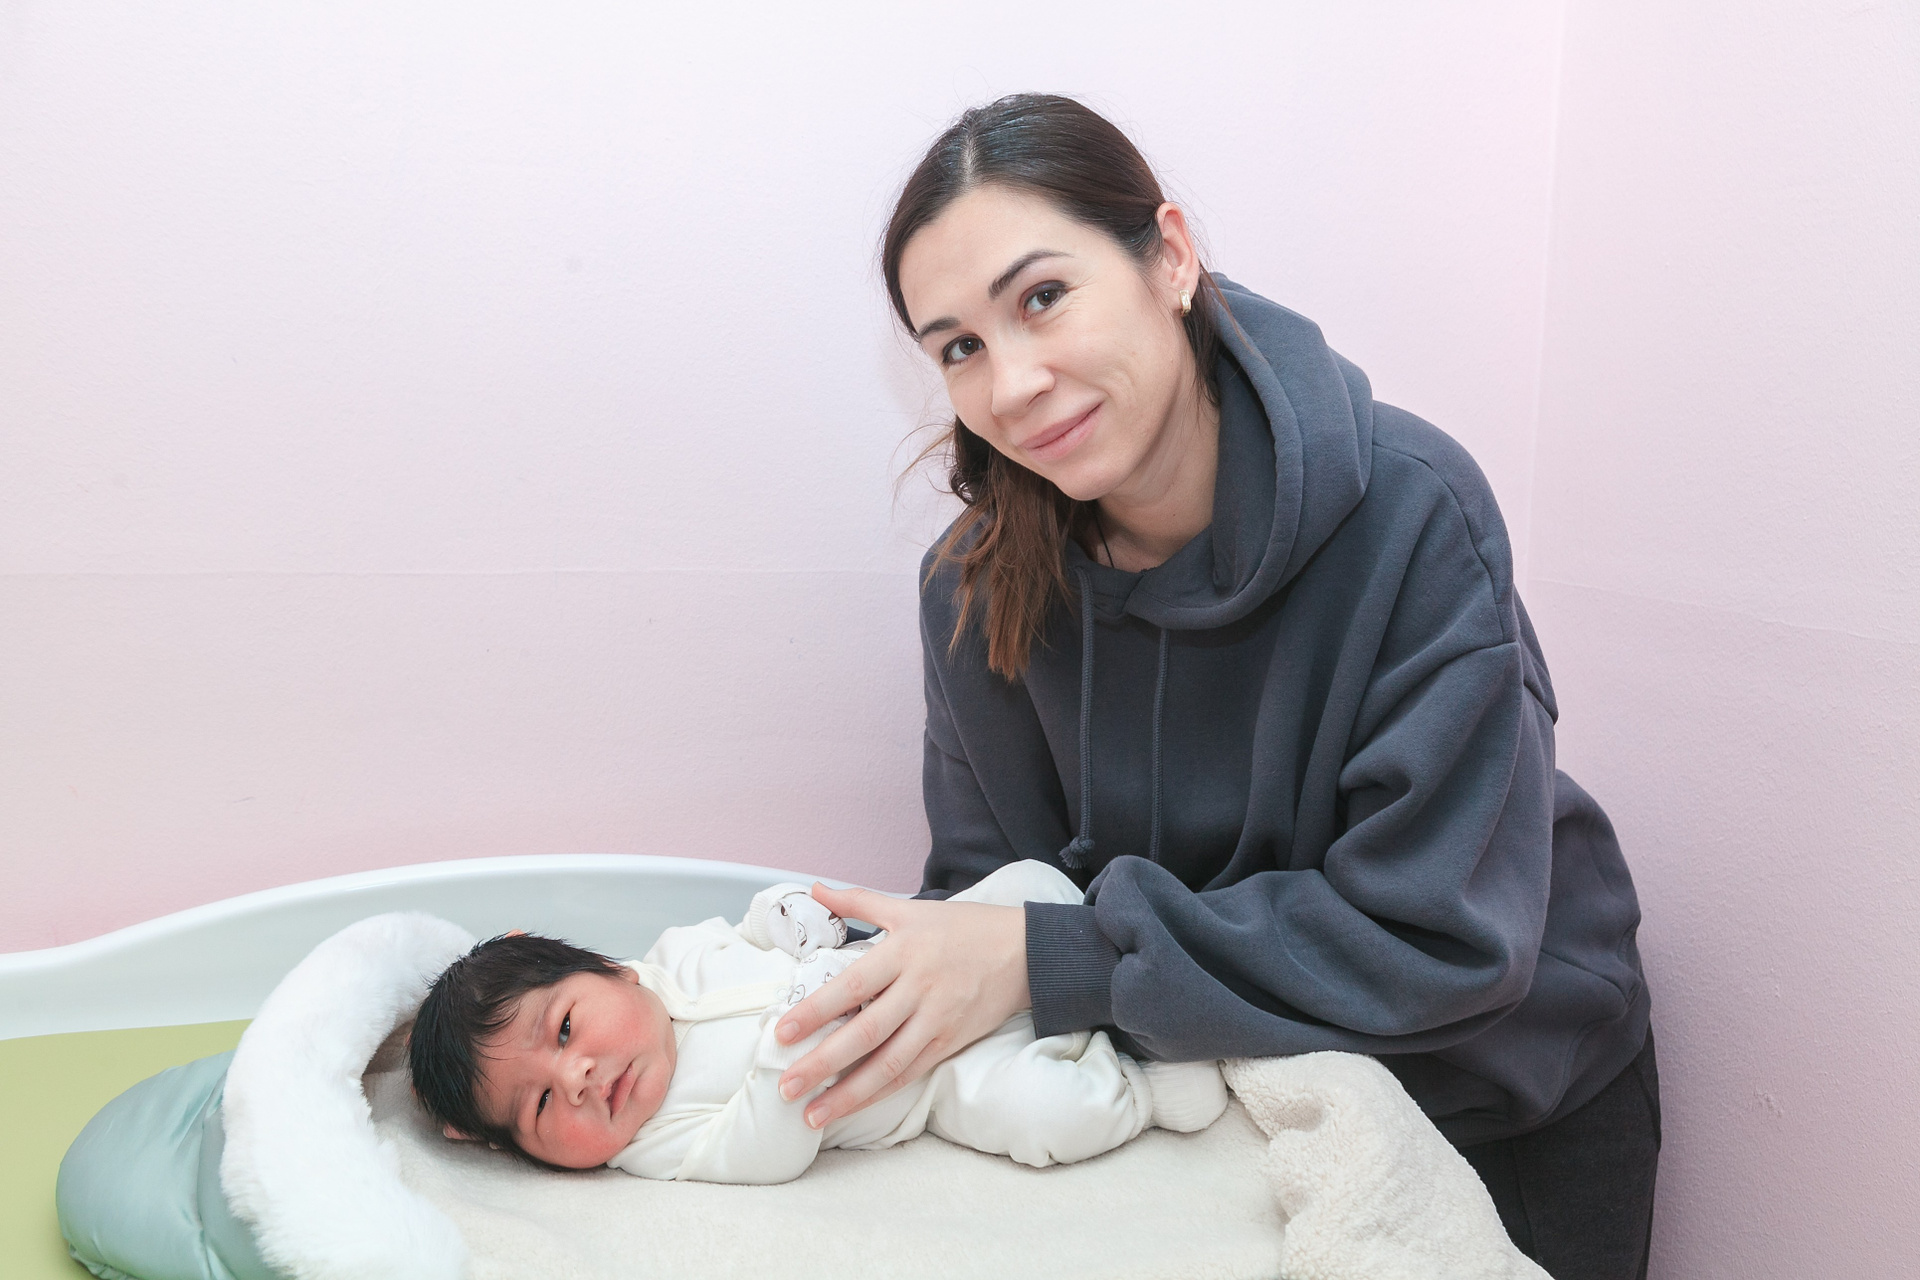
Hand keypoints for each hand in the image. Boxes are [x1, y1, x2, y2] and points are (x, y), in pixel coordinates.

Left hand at [773, 884, 1027, 1128]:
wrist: (1024, 951)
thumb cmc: (962, 928)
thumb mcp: (910, 909)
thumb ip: (858, 901)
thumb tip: (815, 888)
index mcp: (903, 952)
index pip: (852, 987)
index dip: (816, 1011)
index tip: (782, 1033)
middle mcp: (919, 988)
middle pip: (866, 1033)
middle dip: (823, 1063)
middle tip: (785, 1086)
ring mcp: (937, 1019)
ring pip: (888, 1064)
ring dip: (848, 1094)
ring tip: (812, 1115)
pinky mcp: (951, 1042)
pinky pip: (911, 1073)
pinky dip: (880, 1093)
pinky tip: (852, 1107)